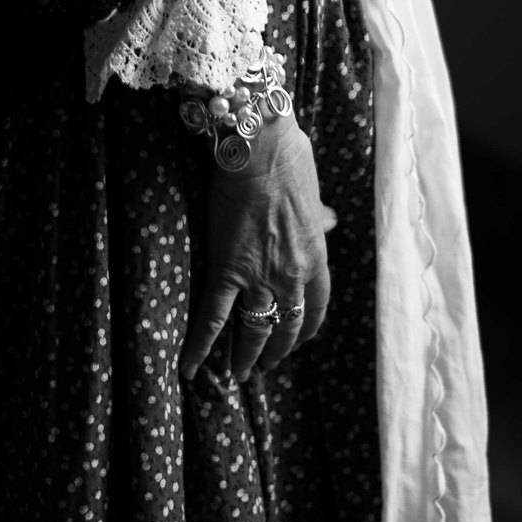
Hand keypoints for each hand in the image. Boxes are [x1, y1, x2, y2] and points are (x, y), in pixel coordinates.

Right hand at [179, 117, 333, 383]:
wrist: (258, 147)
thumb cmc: (287, 159)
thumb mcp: (314, 193)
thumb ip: (319, 216)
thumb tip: (330, 220)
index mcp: (315, 257)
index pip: (316, 308)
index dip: (305, 329)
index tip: (296, 339)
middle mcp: (291, 276)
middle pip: (286, 327)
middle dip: (276, 350)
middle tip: (265, 366)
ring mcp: (259, 276)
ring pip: (253, 330)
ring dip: (245, 356)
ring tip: (237, 374)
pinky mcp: (226, 270)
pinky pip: (212, 317)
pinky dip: (200, 345)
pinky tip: (191, 367)